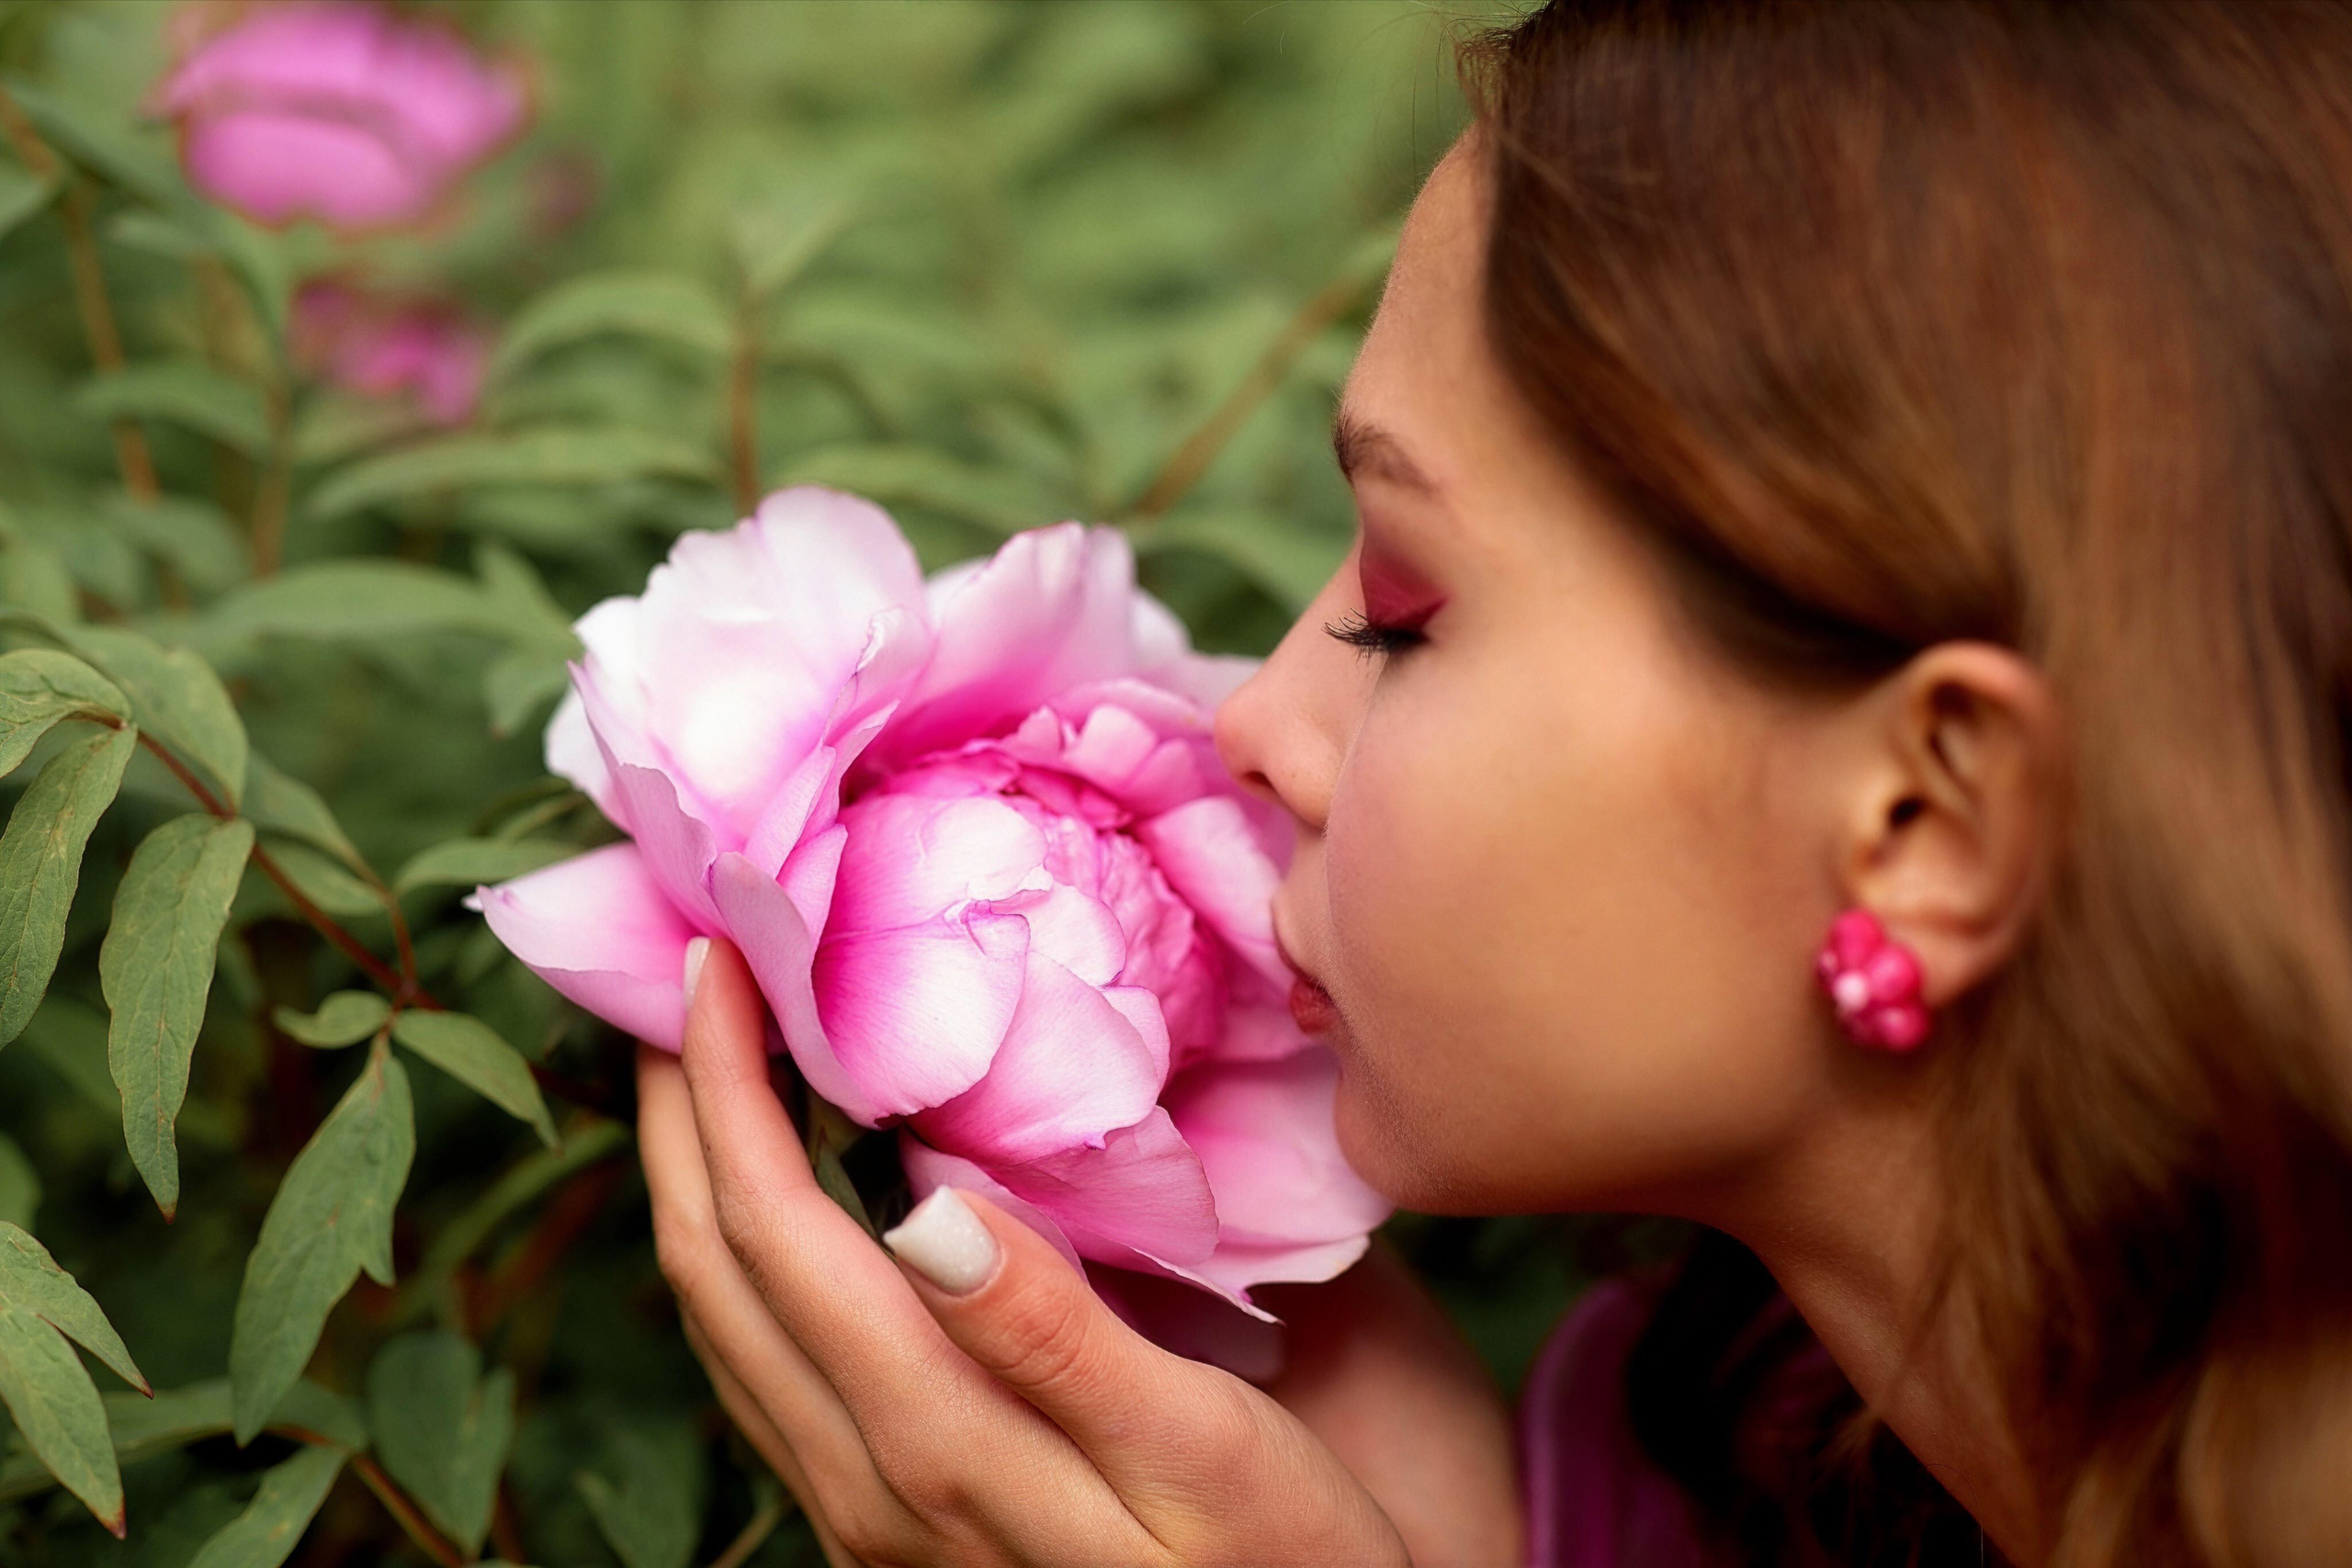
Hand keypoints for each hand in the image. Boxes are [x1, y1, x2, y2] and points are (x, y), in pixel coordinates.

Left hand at [637, 938, 1439, 1567]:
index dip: (729, 1090)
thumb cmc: (1295, 1558)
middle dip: (680, 1116)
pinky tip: (781, 1197)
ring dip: (696, 1181)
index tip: (722, 955)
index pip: (775, 1237)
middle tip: (682, 972)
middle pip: (715, 1274)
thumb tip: (922, 1205)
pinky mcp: (899, 1512)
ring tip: (706, 1062)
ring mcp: (871, 1508)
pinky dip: (744, 1255)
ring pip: (726, 1324)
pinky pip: (771, 1367)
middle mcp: (869, 1484)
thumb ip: (1059, 1338)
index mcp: (938, 1447)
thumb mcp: (1207, 1449)